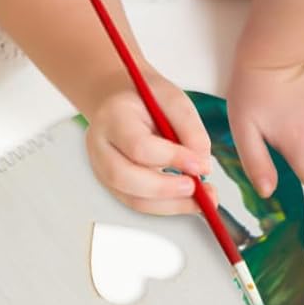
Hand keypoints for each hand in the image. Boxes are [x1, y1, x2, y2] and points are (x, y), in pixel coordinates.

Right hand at [83, 68, 213, 217]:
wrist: (118, 100)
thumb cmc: (144, 98)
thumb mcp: (172, 100)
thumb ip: (190, 130)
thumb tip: (202, 167)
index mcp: (113, 117)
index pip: (138, 146)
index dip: (171, 159)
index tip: (200, 165)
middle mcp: (100, 146)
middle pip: (125, 178)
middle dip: (166, 189)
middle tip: (197, 188)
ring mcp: (102, 168)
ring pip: (132, 198)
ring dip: (170, 205)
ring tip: (201, 199)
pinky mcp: (112, 184)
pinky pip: (138, 203)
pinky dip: (166, 206)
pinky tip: (187, 200)